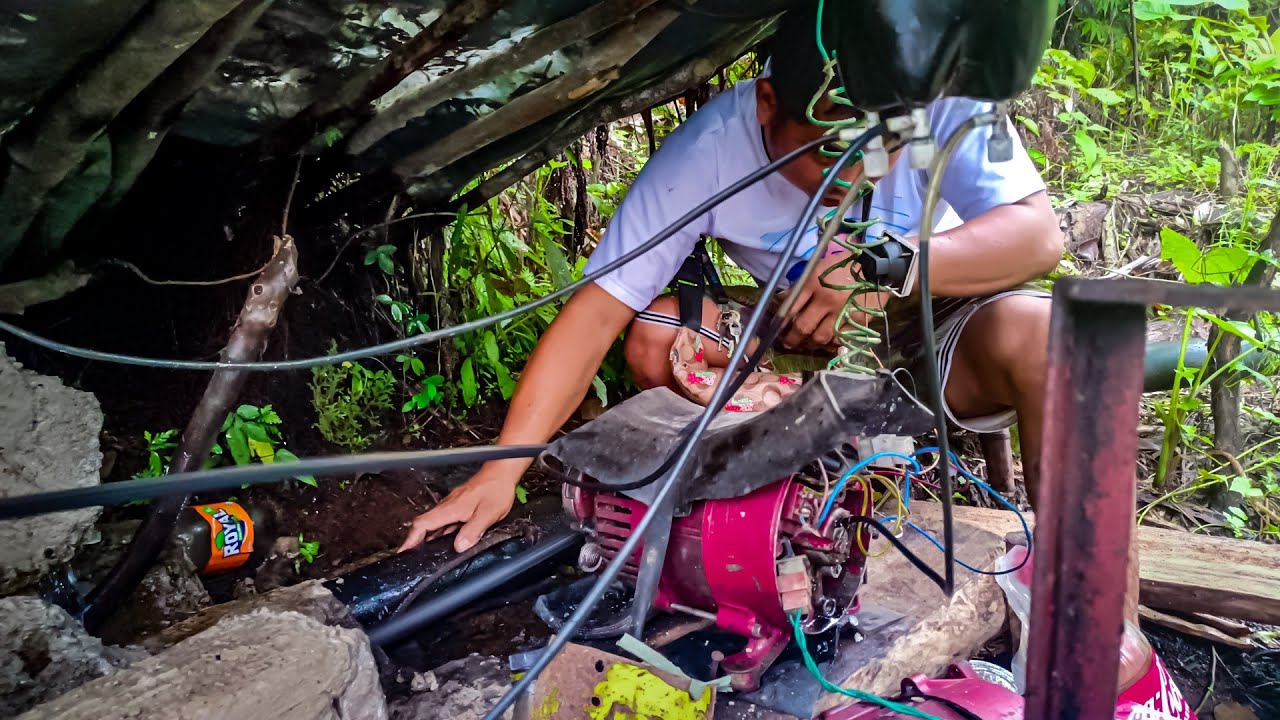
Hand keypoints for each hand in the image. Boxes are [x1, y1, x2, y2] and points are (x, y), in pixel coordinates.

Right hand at [399, 469, 518, 552]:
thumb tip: (459, 546)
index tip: (404, 551)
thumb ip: (473, 530)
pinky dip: (442, 531)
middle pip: (426, 524)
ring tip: (428, 553)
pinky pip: (446, 520)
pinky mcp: (460, 504)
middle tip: (414, 557)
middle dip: (417, 540)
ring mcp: (453, 504)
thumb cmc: (496, 489)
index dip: (412, 538)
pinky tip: (448, 540)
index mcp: (450, 508)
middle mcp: (448, 506)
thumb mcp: (488, 513)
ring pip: (436, 523)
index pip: (423, 523)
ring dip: (430, 537)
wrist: (502, 471)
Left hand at [781, 253, 860, 349]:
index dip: (781, 322)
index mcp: (814, 284)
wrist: (875, 268)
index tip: (777, 330)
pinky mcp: (857, 322)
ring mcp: (843, 313)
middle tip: (788, 344)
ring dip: (810, 344)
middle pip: (804, 327)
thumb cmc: (843, 266)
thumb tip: (781, 299)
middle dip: (792, 339)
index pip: (791, 308)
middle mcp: (826, 300)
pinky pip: (839, 340)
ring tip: (806, 344)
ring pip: (821, 337)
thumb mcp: (817, 268)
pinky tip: (826, 343)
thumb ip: (799, 285)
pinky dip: (830, 344)